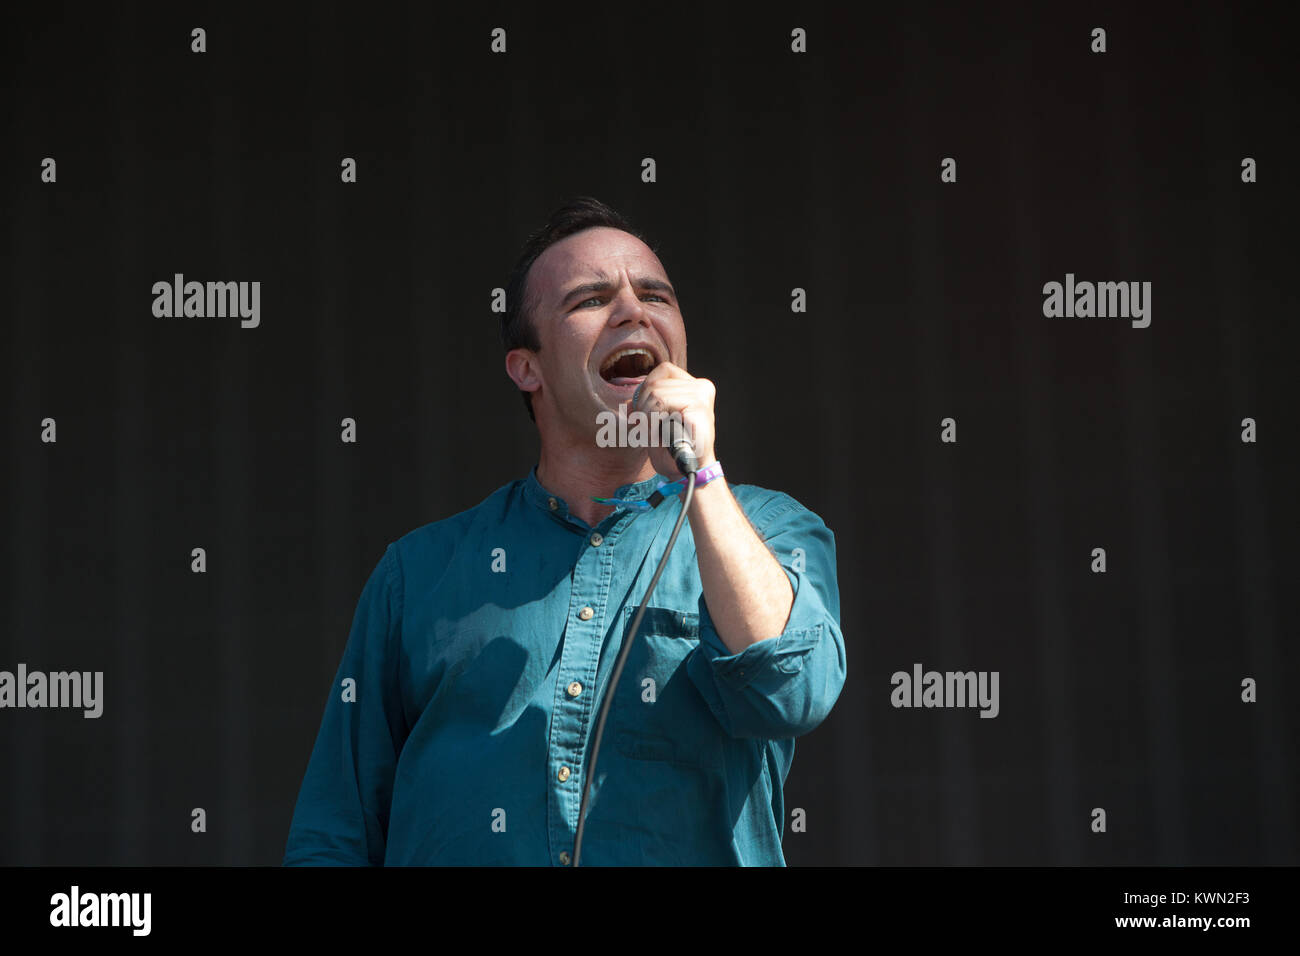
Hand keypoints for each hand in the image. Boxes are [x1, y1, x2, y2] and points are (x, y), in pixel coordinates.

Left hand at [630, 361, 716, 478]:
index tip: (644, 413)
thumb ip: (647, 405)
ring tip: (655, 433)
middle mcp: (701, 387)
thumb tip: (629, 402)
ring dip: (646, 417)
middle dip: (643, 407)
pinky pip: (661, 403)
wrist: (689, 472)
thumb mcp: (657, 421)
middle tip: (648, 428)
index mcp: (694, 386)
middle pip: (655, 383)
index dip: (646, 389)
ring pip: (655, 394)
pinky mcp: (699, 409)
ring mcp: (702, 397)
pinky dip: (651, 421)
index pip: (662, 370)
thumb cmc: (673, 448)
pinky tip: (657, 435)